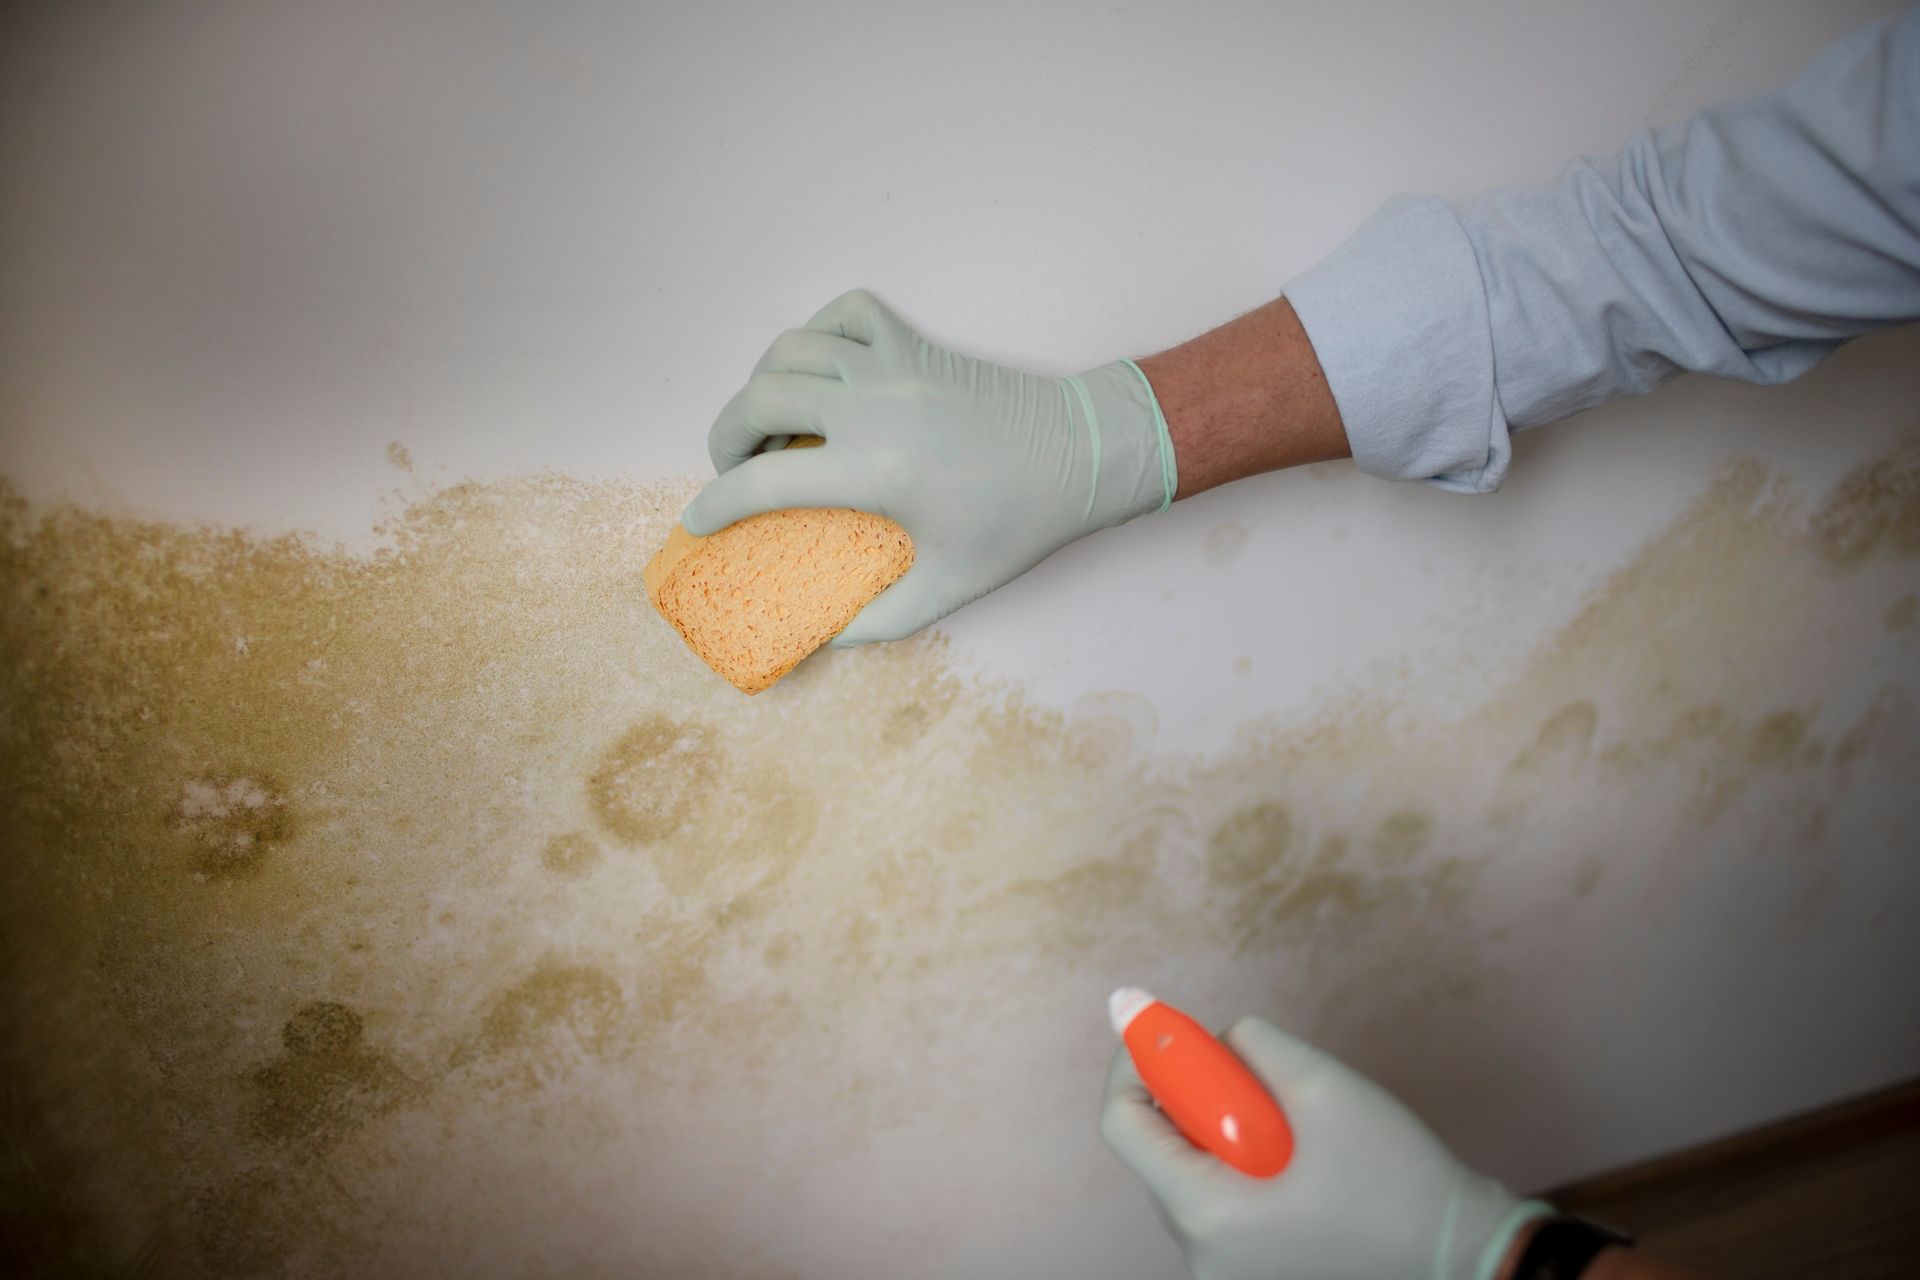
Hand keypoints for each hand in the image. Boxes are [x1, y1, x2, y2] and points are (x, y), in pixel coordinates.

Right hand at [681, 289, 1175, 645]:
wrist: (1084, 454)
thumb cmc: (1017, 525)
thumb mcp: (949, 588)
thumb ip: (876, 620)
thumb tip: (818, 637)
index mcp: (878, 472)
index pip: (764, 483)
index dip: (716, 506)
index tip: (699, 523)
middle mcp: (876, 407)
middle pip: (758, 398)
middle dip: (724, 435)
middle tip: (733, 469)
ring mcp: (894, 365)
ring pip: (790, 348)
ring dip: (762, 383)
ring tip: (769, 423)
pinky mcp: (914, 342)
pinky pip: (844, 312)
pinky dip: (817, 332)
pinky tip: (821, 371)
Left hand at [1100, 1017, 1549, 1279]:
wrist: (1466, 1255)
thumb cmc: (1398, 1179)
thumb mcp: (1323, 1085)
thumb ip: (1250, 1046)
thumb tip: (1211, 1037)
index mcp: (1206, 1214)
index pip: (1123, 1125)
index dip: (1135, 1061)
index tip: (1159, 1024)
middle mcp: (1203, 1258)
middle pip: (1161, 1151)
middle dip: (1192, 1095)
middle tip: (1248, 1068)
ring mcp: (1228, 1274)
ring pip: (1194, 1176)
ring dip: (1223, 1132)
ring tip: (1294, 1126)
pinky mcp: (1255, 1275)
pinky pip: (1223, 1205)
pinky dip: (1244, 1166)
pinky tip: (1300, 1160)